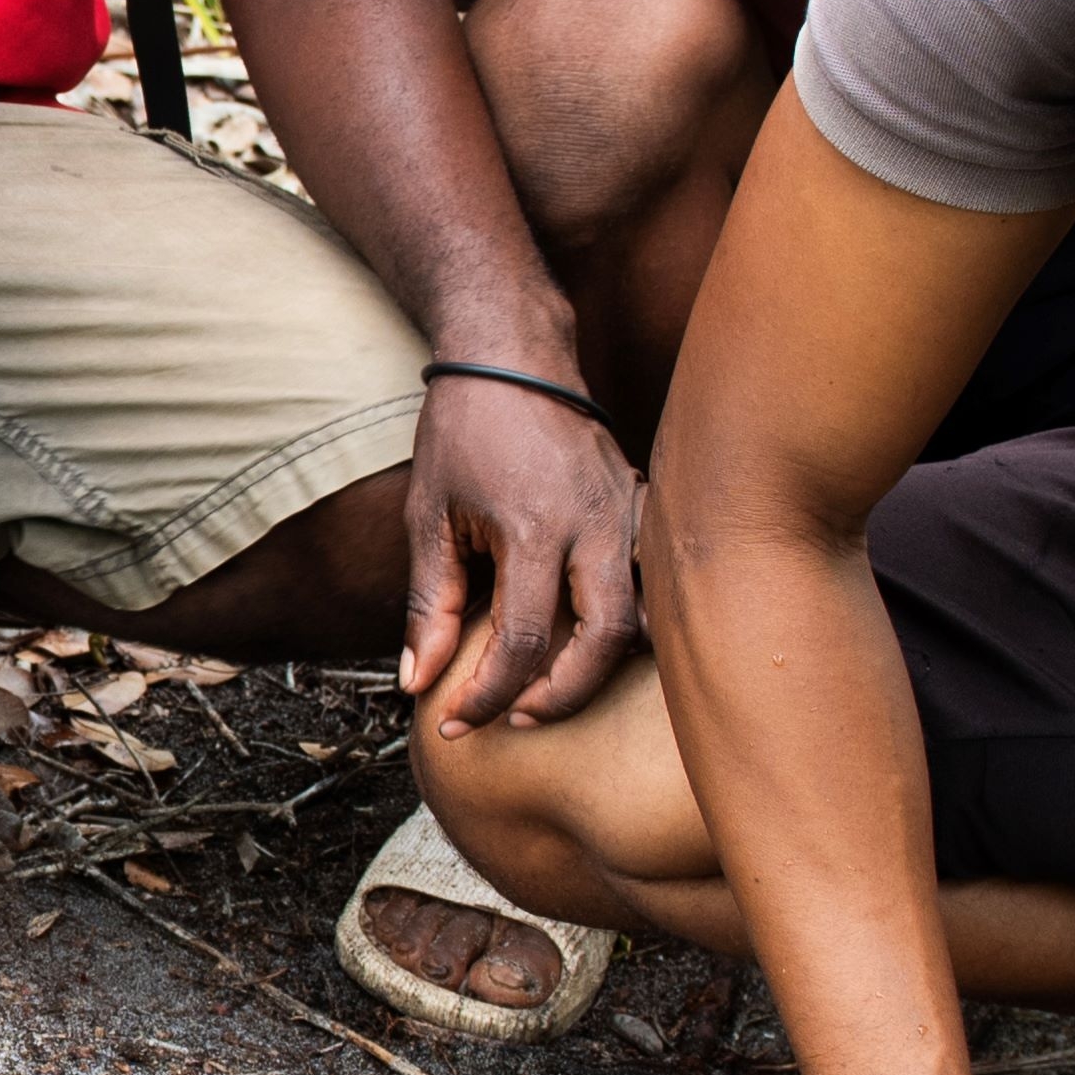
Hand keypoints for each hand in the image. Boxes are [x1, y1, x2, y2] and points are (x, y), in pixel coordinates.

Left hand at [398, 363, 646, 731]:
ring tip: (559, 684)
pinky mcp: (643, 503)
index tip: (459, 719)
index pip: (522, 640)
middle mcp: (594, 523)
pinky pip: (655, 577)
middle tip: (519, 717)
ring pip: (646, 615)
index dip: (489, 695)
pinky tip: (594, 631)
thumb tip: (419, 681)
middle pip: (604, 641)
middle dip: (563, 695)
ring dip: (607, 662)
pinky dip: (635, 616)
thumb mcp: (429, 514)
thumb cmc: (464, 428)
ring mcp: (628, 512)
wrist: (511, 355)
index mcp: (535, 528)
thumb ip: (429, 603)